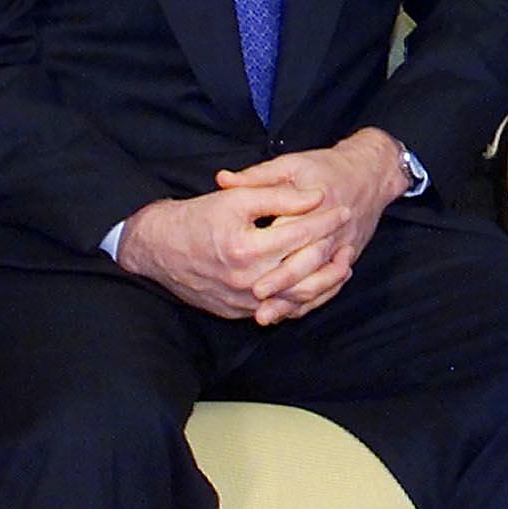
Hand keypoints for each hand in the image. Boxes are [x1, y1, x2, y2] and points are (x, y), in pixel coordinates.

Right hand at [115, 182, 350, 320]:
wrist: (158, 249)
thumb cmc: (198, 217)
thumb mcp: (237, 198)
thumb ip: (279, 196)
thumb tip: (317, 197)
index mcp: (247, 248)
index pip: (299, 234)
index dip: (325, 221)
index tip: (343, 209)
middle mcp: (246, 280)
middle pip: (305, 272)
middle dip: (332, 253)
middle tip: (349, 238)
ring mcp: (242, 301)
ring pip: (297, 299)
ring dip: (325, 283)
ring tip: (343, 264)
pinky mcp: (238, 312)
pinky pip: (279, 310)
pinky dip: (302, 299)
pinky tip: (317, 284)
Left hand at [213, 128, 409, 323]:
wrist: (371, 174)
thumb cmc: (327, 167)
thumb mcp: (291, 164)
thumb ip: (257, 176)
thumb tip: (222, 180)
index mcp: (318, 204)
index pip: (294, 230)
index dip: (271, 248)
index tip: (246, 262)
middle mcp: (333, 230)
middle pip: (308, 261)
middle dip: (283, 282)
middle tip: (255, 296)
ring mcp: (343, 247)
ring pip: (320, 280)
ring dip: (294, 299)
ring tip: (267, 315)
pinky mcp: (348, 257)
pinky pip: (330, 285)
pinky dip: (309, 301)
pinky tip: (286, 312)